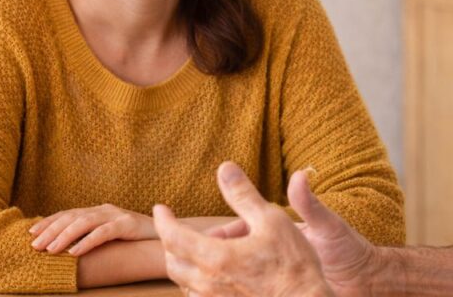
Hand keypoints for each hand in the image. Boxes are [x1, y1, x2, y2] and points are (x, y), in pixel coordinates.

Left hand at [29, 203, 155, 255]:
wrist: (170, 236)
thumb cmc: (137, 240)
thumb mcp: (111, 237)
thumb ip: (93, 237)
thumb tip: (67, 248)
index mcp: (99, 211)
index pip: (69, 214)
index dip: (49, 222)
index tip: (31, 233)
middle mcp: (105, 210)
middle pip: (72, 217)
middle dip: (51, 230)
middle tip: (34, 245)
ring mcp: (117, 215)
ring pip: (84, 223)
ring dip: (64, 236)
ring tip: (50, 250)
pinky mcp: (128, 225)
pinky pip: (103, 232)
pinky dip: (87, 242)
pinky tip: (74, 252)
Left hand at [153, 162, 333, 296]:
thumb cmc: (292, 263)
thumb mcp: (271, 220)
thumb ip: (243, 195)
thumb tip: (225, 168)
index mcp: (216, 257)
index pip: (172, 237)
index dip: (162, 220)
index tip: (160, 208)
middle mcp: (208, 284)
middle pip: (173, 262)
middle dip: (174, 241)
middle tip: (189, 228)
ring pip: (184, 282)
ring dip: (187, 262)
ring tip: (210, 248)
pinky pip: (198, 296)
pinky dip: (198, 280)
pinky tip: (218, 272)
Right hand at [205, 170, 380, 296]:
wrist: (368, 280)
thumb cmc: (350, 250)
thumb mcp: (328, 227)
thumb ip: (310, 203)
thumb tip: (302, 173)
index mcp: (280, 231)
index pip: (241, 229)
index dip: (221, 233)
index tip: (202, 236)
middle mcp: (274, 250)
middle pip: (233, 250)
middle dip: (212, 254)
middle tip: (188, 260)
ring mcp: (275, 271)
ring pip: (236, 273)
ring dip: (218, 276)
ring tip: (197, 284)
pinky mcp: (276, 288)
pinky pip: (247, 289)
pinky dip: (232, 290)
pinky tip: (219, 294)